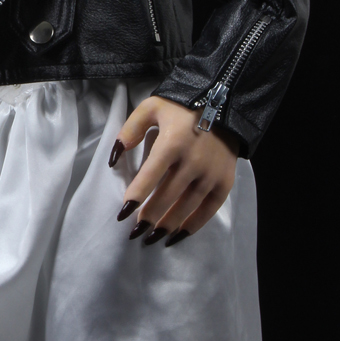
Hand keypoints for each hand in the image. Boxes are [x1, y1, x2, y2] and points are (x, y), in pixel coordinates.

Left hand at [110, 96, 238, 245]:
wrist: (224, 103)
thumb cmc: (181, 107)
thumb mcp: (151, 107)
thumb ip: (129, 130)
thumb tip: (114, 158)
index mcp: (172, 143)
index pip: (150, 177)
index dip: (135, 197)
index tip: (122, 214)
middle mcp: (193, 161)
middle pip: (167, 197)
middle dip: (148, 217)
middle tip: (134, 232)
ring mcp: (211, 174)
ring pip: (186, 207)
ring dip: (167, 225)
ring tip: (151, 237)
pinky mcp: (225, 182)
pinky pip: (208, 210)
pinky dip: (193, 225)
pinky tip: (178, 235)